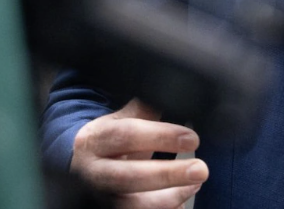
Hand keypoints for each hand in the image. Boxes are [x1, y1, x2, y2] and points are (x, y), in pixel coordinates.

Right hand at [70, 99, 207, 207]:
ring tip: (196, 184)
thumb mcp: (120, 121)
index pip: (126, 136)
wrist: (81, 171)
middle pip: (128, 177)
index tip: (193, 138)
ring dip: (170, 197)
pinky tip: (181, 201)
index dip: (161, 137)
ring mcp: (101, 198)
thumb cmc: (110, 144)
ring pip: (133, 205)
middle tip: (201, 169)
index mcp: (95, 140)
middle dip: (167, 175)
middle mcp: (92, 172)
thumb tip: (175, 87)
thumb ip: (145, 107)